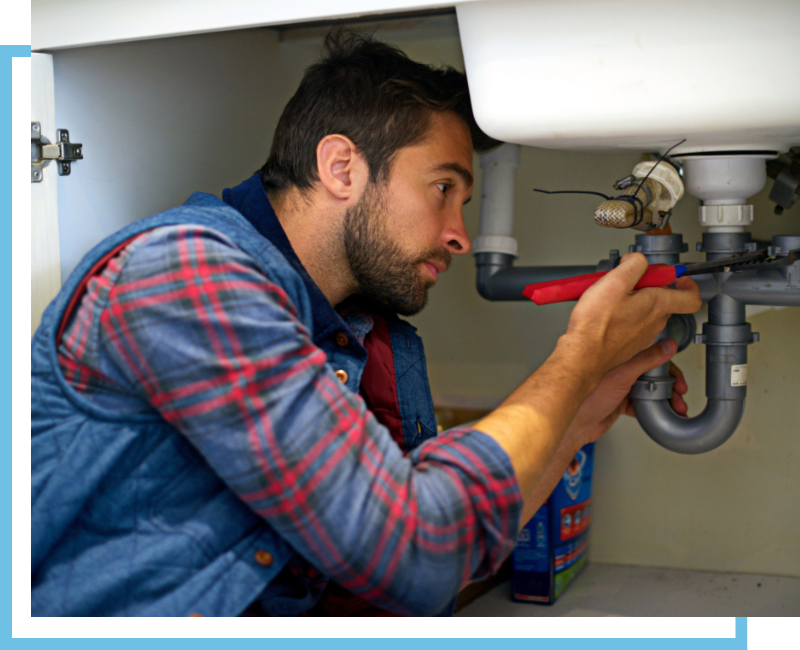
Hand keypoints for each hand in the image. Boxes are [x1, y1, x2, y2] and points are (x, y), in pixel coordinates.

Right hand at [564, 253, 701, 380]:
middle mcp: (654, 323)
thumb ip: (633, 265)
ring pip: (647, 312)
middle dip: (649, 287)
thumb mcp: (615, 281)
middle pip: (663, 300)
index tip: (679, 279)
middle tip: (627, 281)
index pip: (691, 298)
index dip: (689, 285)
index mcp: (657, 305)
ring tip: (611, 297)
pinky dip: (624, 315)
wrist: (583, 355)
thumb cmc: (596, 324)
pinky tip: (605, 313)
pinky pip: (633, 324)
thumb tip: (638, 260)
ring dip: (634, 301)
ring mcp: (642, 336)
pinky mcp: (629, 344)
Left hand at [565, 338, 686, 447]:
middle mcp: (619, 370)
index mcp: (618, 358)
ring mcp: (620, 387)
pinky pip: (642, 403)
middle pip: (652, 373)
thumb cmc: (587, 397)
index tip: (678, 373)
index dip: (666, 363)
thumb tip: (667, 346)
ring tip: (678, 407)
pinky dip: (654, 408)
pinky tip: (663, 412)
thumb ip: (646, 360)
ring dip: (665, 398)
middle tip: (681, 392)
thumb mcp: (622, 375)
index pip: (648, 354)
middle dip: (670, 384)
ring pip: (649, 389)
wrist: (576, 425)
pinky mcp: (619, 402)